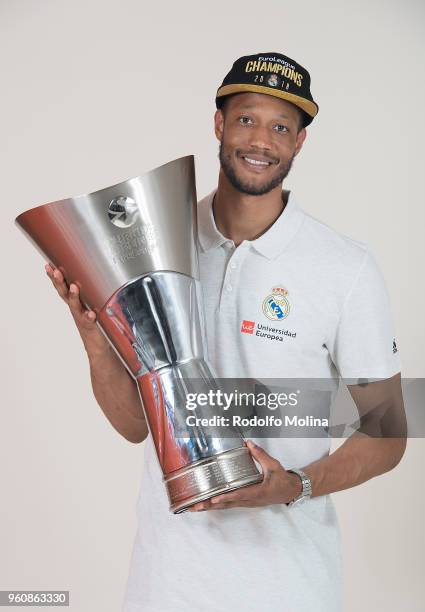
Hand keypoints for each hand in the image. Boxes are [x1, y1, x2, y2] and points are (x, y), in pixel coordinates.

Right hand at [45, 263, 109, 355]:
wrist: (96, 344)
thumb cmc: (92, 320)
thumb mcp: (87, 304)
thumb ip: (85, 292)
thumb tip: (87, 271)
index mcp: (74, 301)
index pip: (62, 287)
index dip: (54, 277)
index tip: (48, 265)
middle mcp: (76, 308)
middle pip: (64, 293)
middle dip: (59, 282)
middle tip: (55, 271)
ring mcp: (82, 317)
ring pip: (76, 306)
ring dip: (74, 297)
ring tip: (74, 288)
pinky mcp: (92, 326)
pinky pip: (90, 321)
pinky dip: (89, 317)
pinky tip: (91, 314)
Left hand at [187, 440, 301, 511]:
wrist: (290, 491)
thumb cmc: (282, 480)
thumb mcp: (273, 465)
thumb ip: (260, 454)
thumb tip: (248, 443)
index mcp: (258, 492)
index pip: (239, 495)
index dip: (226, 497)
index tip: (214, 498)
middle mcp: (251, 500)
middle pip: (228, 505)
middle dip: (210, 506)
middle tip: (195, 506)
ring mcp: (248, 503)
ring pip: (227, 507)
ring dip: (211, 507)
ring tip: (195, 507)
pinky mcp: (246, 502)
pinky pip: (230, 505)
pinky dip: (218, 505)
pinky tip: (208, 503)